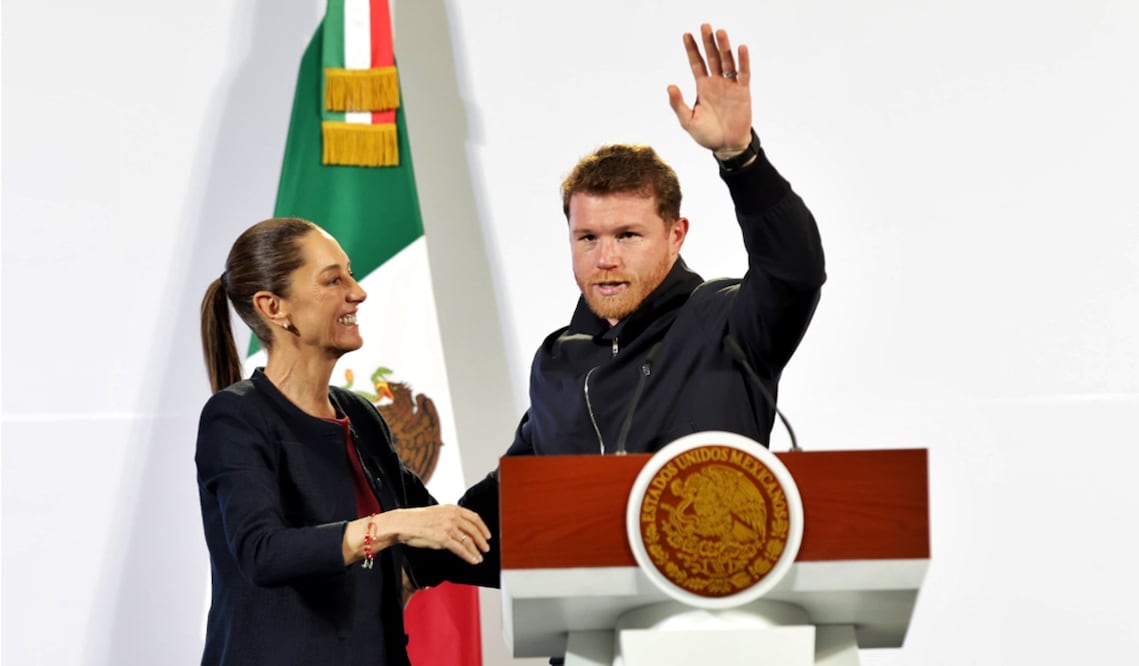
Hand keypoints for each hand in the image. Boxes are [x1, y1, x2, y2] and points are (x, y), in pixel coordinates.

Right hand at [372, 504, 490, 564]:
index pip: (474, 517)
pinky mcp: (443, 538)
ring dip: (476, 550)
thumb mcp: (437, 513)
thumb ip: (450, 518)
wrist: (404, 523)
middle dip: (482, 540)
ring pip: (468, 540)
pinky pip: (460, 549)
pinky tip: (472, 560)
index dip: (483, 527)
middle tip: (486, 548)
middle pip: (474, 529)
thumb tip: (461, 528)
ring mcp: (448, 527)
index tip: (488, 535)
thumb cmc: (417, 520)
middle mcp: (452, 516)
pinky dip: (469, 556)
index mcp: (452, 508)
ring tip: (480, 557)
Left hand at [667, 24, 752, 156]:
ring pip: (727, 62)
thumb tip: (670, 86)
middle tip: (704, 25)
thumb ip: (678, 104)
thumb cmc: (707, 135)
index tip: (686, 35)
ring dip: (724, 47)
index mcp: (703, 87)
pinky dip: (742, 61)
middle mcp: (716, 83)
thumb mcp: (687, 120)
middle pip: (711, 57)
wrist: (726, 147)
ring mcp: (730, 86)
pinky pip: (743, 74)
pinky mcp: (743, 92)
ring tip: (719, 32)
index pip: (696, 63)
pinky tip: (740, 48)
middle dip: (707, 42)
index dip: (691, 50)